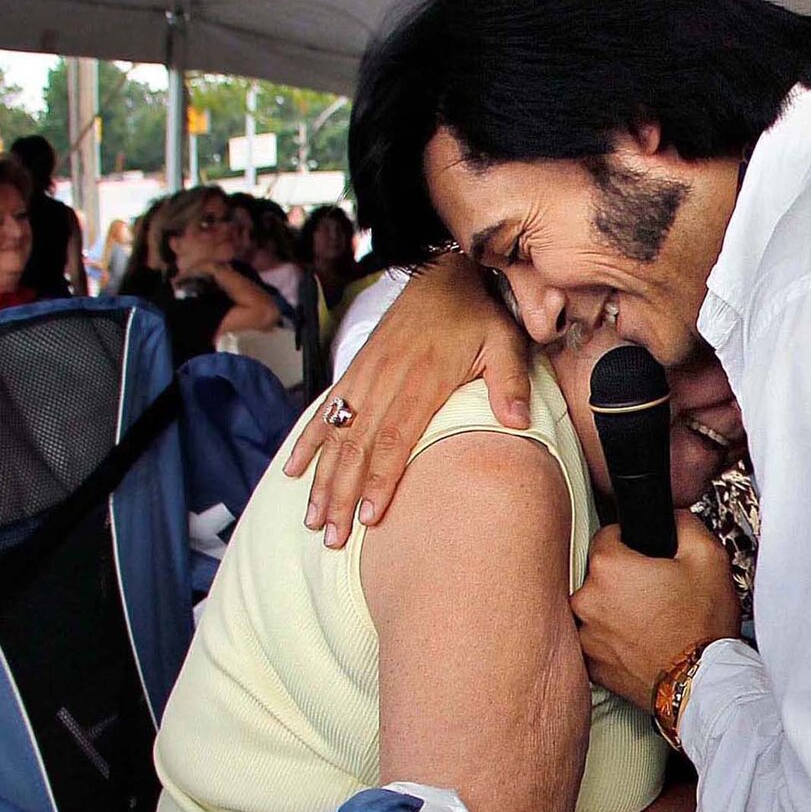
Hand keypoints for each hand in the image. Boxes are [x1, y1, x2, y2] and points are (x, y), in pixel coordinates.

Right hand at [285, 257, 533, 546]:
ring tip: (311, 518)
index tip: (367, 518)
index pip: (396, 441)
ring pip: (337, 435)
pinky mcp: (356, 370)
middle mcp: (386, 380)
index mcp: (422, 380)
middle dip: (341, 495)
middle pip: (358, 447)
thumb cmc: (480, 314)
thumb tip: (518, 423)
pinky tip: (292, 470)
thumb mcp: (506, 342)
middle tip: (330, 536)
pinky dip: (308, 441)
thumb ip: (509, 383)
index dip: (379, 481)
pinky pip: (326, 410)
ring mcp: (366, 375)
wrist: (445, 275)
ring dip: (321, 479)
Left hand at [572, 513, 741, 705]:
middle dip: (625, 579)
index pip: (607, 535)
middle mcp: (586, 601)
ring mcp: (585, 637)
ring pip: (598, 608)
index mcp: (607, 567)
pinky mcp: (592, 666)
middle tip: (657, 592)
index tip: (648, 558)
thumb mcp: (708, 556)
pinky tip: (642, 642)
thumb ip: (684, 522)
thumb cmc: (702, 626)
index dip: (632, 542)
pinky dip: (615, 640)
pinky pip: (598, 641)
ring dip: (618, 610)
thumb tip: (672, 517)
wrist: (700, 683)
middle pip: (600, 574)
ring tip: (651, 620)